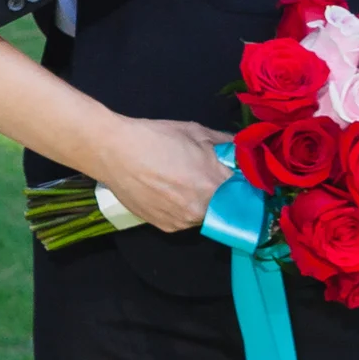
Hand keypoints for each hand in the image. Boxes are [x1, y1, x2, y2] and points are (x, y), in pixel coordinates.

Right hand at [81, 115, 233, 233]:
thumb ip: (224, 143)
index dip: (245, 183)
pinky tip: (168, 191)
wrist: (113, 151)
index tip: (242, 176)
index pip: (245, 191)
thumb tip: (241, 149)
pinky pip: (184, 220)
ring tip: (182, 182)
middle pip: (227, 207)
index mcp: (214, 185)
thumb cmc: (156, 138)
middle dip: (224, 193)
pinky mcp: (166, 227)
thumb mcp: (195, 132)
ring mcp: (183, 222)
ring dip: (203, 202)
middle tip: (209, 176)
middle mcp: (202, 210)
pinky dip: (183, 208)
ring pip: (205, 215)